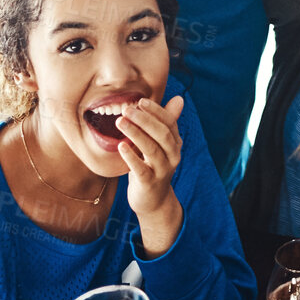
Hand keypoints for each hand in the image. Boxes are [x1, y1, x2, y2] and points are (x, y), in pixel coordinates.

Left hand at [118, 95, 183, 232]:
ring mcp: (162, 170)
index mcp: (175, 144)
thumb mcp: (160, 144)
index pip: (169, 123)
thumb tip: (179, 99)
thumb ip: (166, 123)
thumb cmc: (153, 166)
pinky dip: (131, 156)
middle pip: (162, 134)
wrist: (153, 201)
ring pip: (152, 149)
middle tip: (127, 109)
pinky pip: (141, 169)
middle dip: (145, 119)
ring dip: (135, 133)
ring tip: (119, 122)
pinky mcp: (149, 183)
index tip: (140, 101)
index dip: (156, 111)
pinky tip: (120, 146)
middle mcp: (172, 156)